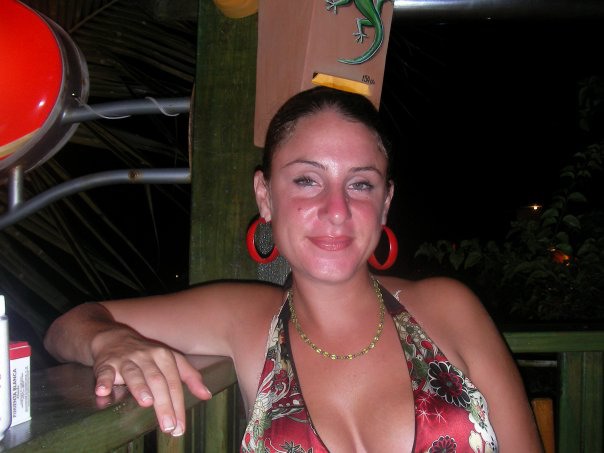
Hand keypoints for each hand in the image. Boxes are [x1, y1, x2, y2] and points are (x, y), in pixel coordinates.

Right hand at [91, 329, 211, 435]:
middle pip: (157, 380)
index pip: (174, 382)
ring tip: (146, 403)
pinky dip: (104, 381)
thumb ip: (189, 376)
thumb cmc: (147, 354)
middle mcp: (146, 357)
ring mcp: (126, 359)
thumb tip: (206, 395)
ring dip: (139, 387)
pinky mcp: (106, 364)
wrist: (114, 338)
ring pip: (134, 374)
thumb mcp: (171, 360)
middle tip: (168, 425)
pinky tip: (103, 391)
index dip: (178, 404)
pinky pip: (105, 372)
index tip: (180, 425)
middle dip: (163, 403)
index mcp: (164, 357)